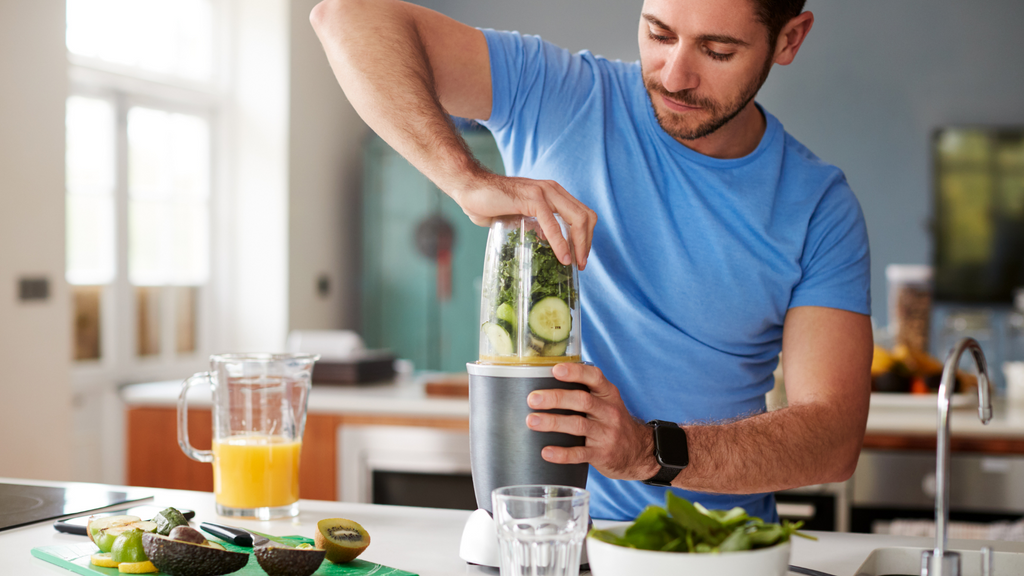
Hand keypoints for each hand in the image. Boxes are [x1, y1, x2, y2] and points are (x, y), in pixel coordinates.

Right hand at [451, 171, 596, 268]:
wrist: (470, 188)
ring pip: (576, 218)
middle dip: (587, 243)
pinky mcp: (532, 198)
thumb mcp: (520, 216)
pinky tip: (562, 257)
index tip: (580, 257)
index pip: (582, 214)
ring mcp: (544, 192)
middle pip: (586, 216)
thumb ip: (535, 225)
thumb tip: (544, 241)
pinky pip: (552, 224)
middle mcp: (553, 190)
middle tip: (581, 264)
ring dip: (579, 245)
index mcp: (553, 193)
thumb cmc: (490, 202)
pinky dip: (560, 242)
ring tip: (574, 263)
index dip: (586, 236)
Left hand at [525, 363, 658, 480]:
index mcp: (609, 395)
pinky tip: (546, 452)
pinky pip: (580, 454)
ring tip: (532, 421)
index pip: (594, 377)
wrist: (639, 452)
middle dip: (556, 398)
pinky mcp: (602, 455)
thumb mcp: (607, 402)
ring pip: (578, 425)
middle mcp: (609, 412)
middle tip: (533, 399)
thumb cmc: (613, 422)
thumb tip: (547, 378)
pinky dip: (562, 453)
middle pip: (582, 400)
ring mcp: (607, 434)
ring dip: (553, 422)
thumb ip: (586, 391)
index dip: (575, 372)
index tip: (555, 370)